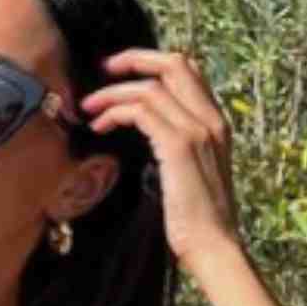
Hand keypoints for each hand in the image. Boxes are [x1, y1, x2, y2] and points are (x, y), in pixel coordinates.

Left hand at [80, 50, 240, 272]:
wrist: (213, 246)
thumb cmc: (197, 220)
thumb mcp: (190, 173)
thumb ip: (175, 147)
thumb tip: (147, 133)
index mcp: (216, 123)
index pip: (189, 71)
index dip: (152, 62)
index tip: (120, 73)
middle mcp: (211, 120)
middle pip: (175, 63)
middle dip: (134, 59)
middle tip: (102, 70)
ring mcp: (197, 131)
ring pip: (150, 87)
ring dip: (113, 93)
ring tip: (90, 110)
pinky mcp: (179, 146)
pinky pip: (142, 111)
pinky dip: (115, 113)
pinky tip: (100, 128)